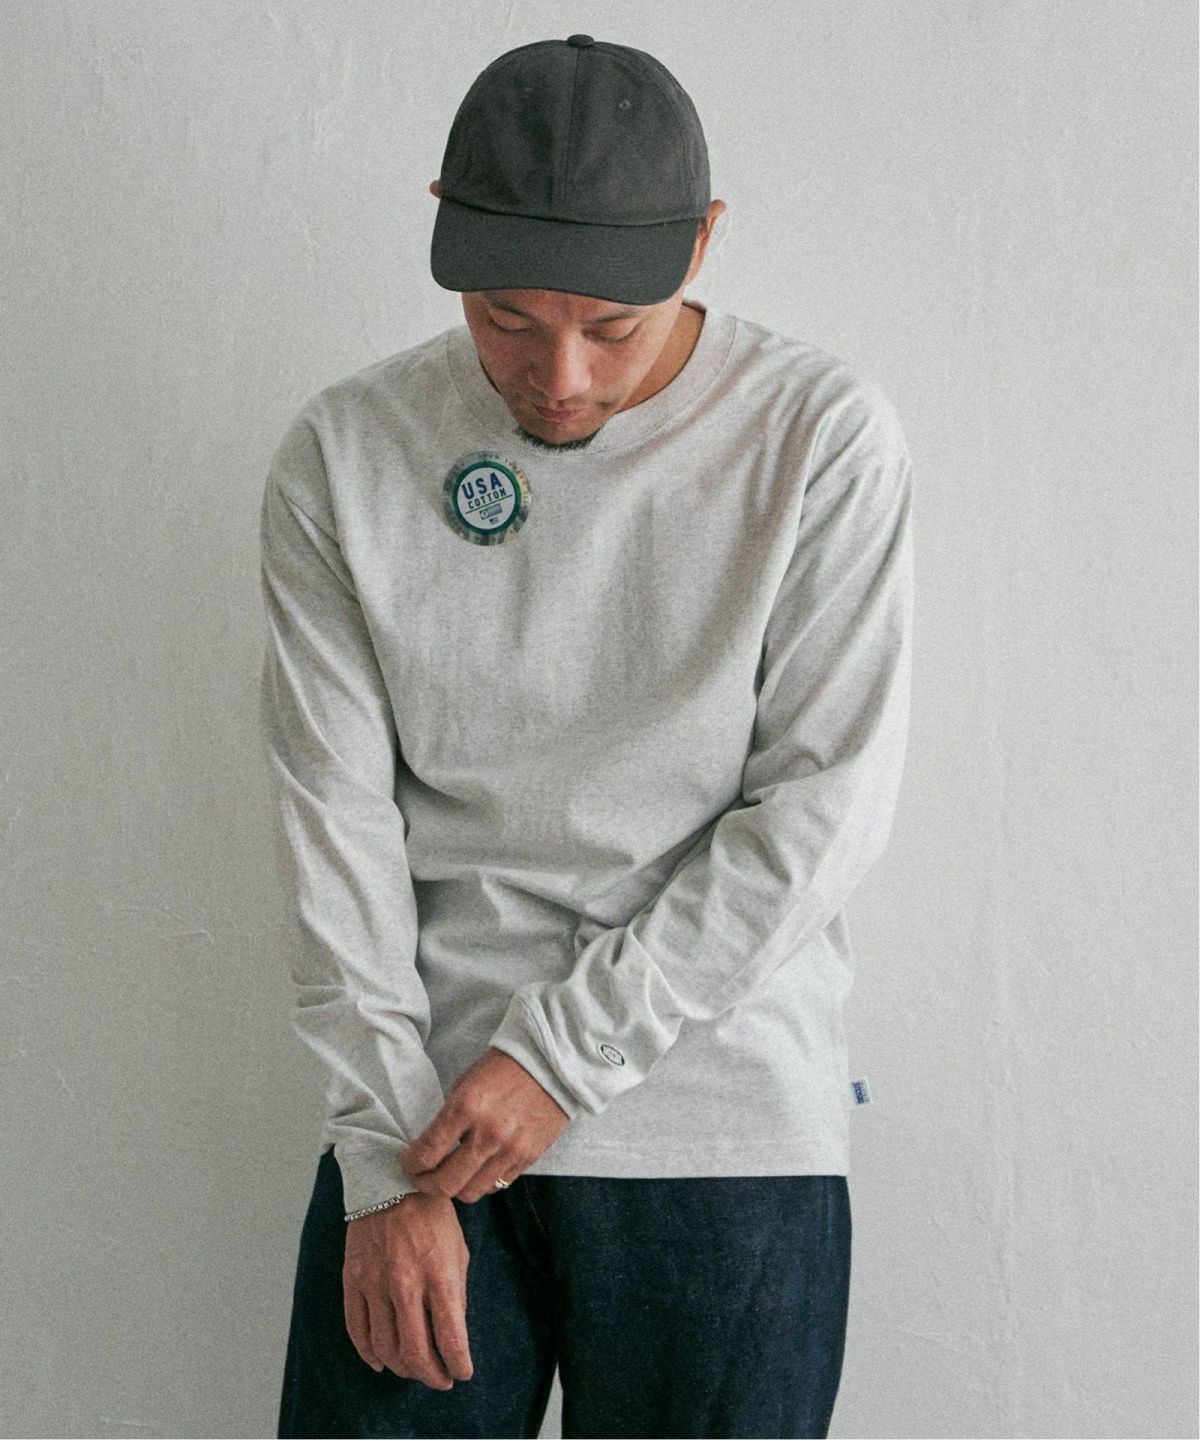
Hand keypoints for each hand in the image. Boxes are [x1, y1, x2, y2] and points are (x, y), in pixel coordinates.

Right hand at [344, 1192, 472, 1390]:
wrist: (390, 1180)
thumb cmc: (431, 1214)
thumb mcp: (458, 1249)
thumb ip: (456, 1293)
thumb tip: (453, 1333)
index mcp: (440, 1275)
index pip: (451, 1339)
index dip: (459, 1365)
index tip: (463, 1372)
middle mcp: (406, 1284)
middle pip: (415, 1352)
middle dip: (432, 1375)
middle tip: (441, 1379)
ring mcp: (375, 1283)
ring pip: (385, 1347)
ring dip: (402, 1368)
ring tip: (415, 1369)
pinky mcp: (353, 1280)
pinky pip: (357, 1329)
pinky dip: (368, 1353)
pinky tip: (381, 1361)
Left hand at [399, 1047, 570, 1202]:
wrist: (549, 1062)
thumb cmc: (502, 1068)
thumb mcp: (465, 1084)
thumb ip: (449, 1119)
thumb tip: (433, 1148)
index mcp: (466, 1107)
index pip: (427, 1153)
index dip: (410, 1164)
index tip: (407, 1163)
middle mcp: (488, 1134)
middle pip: (447, 1184)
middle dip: (427, 1185)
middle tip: (421, 1178)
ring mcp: (511, 1149)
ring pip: (473, 1191)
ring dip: (456, 1188)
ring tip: (450, 1176)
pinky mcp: (529, 1157)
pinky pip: (498, 1184)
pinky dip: (483, 1182)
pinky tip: (478, 1169)